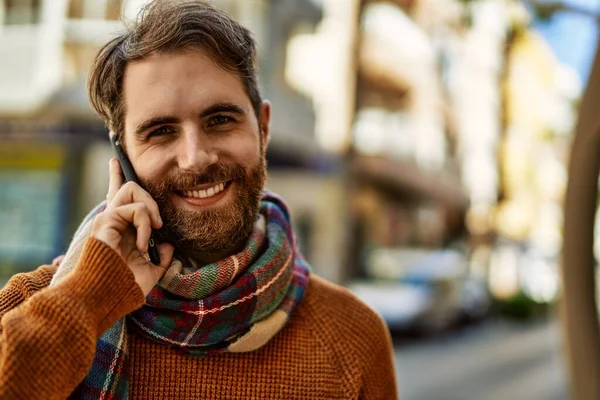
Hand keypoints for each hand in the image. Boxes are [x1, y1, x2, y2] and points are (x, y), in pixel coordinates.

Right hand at [91, 157, 173, 295]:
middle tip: (158, 225)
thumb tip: (168, 244)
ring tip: (153, 230)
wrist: (109, 297)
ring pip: (131, 189)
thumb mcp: (151, 271)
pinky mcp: (106, 221)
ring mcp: (108, 219)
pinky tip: (142, 245)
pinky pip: (135, 209)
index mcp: (121, 230)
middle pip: (128, 187)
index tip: (115, 161)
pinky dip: (145, 225)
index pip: (119, 198)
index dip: (116, 177)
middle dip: (150, 200)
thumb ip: (161, 257)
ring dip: (150, 209)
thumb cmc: (126, 287)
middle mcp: (113, 221)